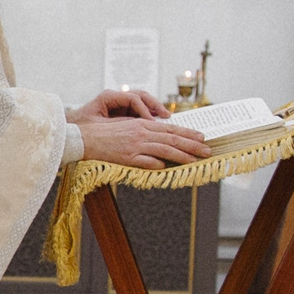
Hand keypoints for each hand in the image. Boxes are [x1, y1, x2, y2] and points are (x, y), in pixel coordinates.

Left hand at [68, 88, 171, 123]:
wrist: (71, 130)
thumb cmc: (81, 127)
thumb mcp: (99, 126)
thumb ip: (117, 125)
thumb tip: (137, 128)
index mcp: (108, 97)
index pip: (132, 98)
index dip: (143, 109)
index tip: (151, 121)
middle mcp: (116, 97)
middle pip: (140, 96)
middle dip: (154, 105)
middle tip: (166, 115)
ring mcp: (120, 103)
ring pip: (142, 101)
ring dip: (154, 109)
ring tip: (165, 117)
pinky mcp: (123, 111)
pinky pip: (139, 110)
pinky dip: (149, 115)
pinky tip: (157, 122)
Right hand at [79, 114, 211, 168]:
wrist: (85, 137)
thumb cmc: (105, 133)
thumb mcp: (127, 127)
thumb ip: (144, 132)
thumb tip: (160, 140)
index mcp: (142, 125)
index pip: (171, 129)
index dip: (188, 133)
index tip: (202, 137)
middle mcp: (141, 133)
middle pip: (172, 139)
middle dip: (192, 145)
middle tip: (207, 150)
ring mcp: (134, 146)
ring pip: (164, 150)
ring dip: (182, 155)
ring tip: (196, 159)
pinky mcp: (126, 157)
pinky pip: (145, 162)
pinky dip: (157, 164)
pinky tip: (168, 167)